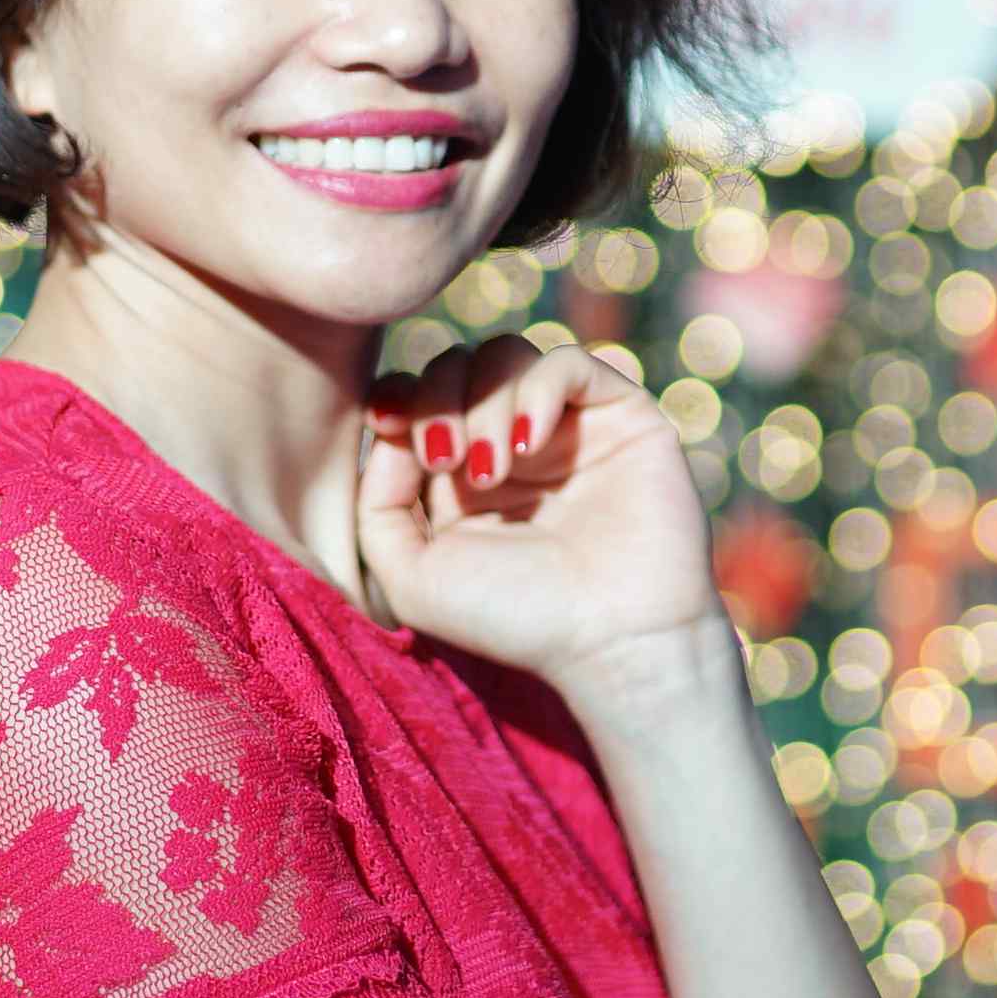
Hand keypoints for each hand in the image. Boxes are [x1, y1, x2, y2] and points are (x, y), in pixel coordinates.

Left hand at [354, 338, 731, 705]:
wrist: (613, 642)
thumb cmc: (515, 619)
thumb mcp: (411, 578)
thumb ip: (376, 505)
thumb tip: (389, 431)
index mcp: (461, 475)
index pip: (417, 395)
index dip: (398, 398)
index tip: (388, 425)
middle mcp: (512, 443)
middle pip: (455, 366)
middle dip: (437, 401)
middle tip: (445, 461)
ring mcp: (567, 426)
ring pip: (506, 355)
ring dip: (484, 402)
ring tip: (492, 472)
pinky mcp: (620, 414)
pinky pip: (568, 362)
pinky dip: (537, 390)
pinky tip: (529, 446)